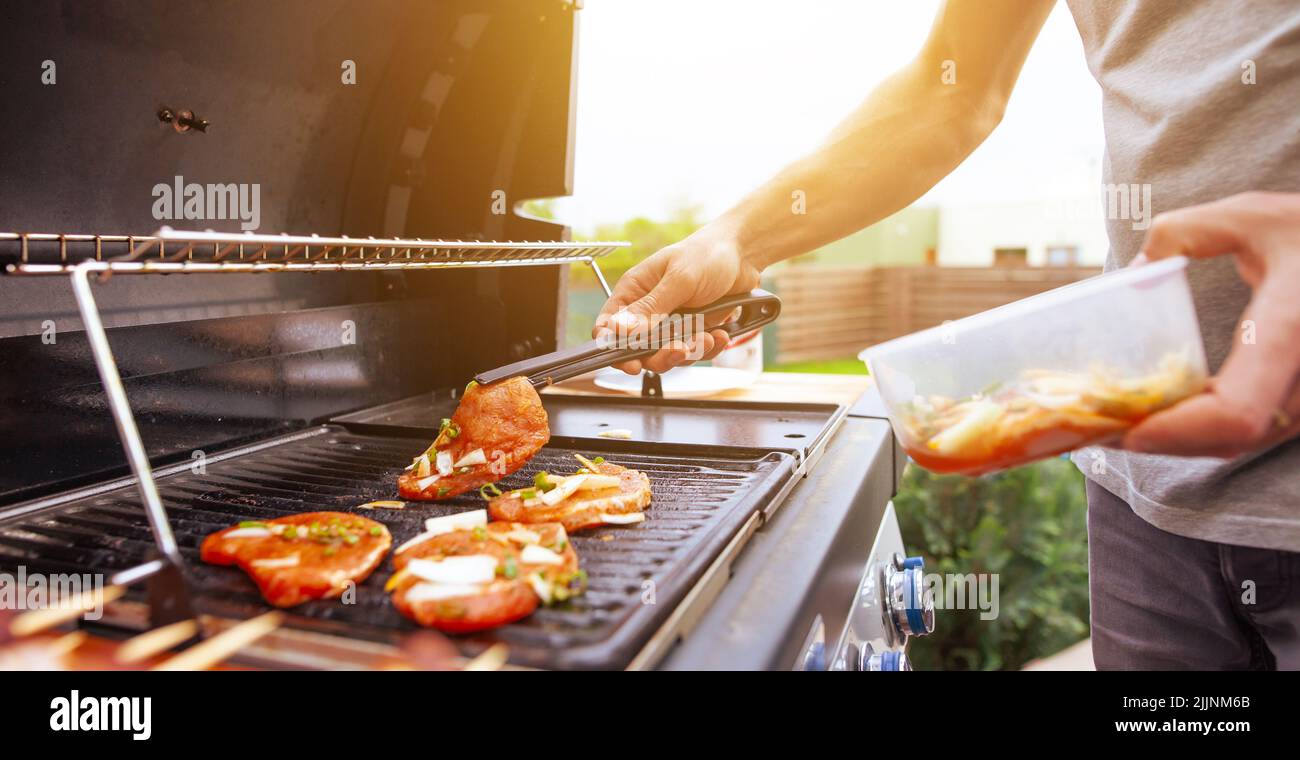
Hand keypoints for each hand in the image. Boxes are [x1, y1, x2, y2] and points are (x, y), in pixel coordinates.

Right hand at [594, 226, 761, 373]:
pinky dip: (706, 349)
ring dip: (688, 352)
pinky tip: (720, 335)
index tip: (631, 362)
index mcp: (634, 291)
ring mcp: (670, 323)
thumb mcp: (679, 280)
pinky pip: (692, 353)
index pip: (609, 325)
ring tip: (707, 337)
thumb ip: (651, 307)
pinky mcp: (691, 331)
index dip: (613, 347)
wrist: (743, 255)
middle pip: (637, 349)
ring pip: (665, 355)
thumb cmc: (708, 254)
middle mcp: (648, 310)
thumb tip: (620, 329)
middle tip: (678, 351)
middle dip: (659, 356)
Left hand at [1123, 192, 1299, 457]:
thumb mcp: (1252, 215)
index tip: (1125, 428)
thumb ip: (1185, 233)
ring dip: (1176, 439)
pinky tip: (1158, 411)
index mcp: (1291, 330)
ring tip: (1114, 420)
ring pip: (1238, 442)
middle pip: (1228, 438)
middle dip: (1159, 439)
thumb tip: (1131, 274)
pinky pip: (1249, 430)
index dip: (1177, 431)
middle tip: (1095, 427)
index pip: (1236, 412)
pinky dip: (1200, 429)